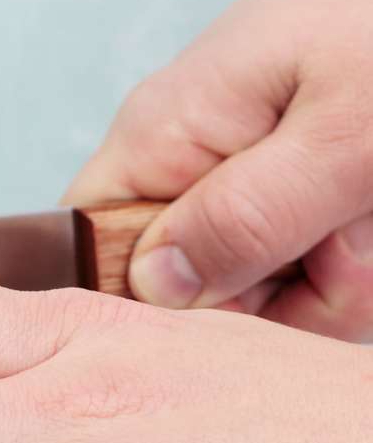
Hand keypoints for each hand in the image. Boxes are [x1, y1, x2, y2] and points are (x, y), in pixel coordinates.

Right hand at [65, 0, 372, 340]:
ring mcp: (243, 155)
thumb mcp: (344, 134)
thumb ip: (247, 219)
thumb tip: (155, 288)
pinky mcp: (296, 157)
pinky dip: (365, 239)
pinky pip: (315, 240)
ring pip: (273, 273)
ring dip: (348, 265)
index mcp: (162, 133)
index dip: (174, 308)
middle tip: (355, 235)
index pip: (96, 257)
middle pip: (202, 282)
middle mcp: (186, 148)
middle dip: (294, 290)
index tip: (265, 290)